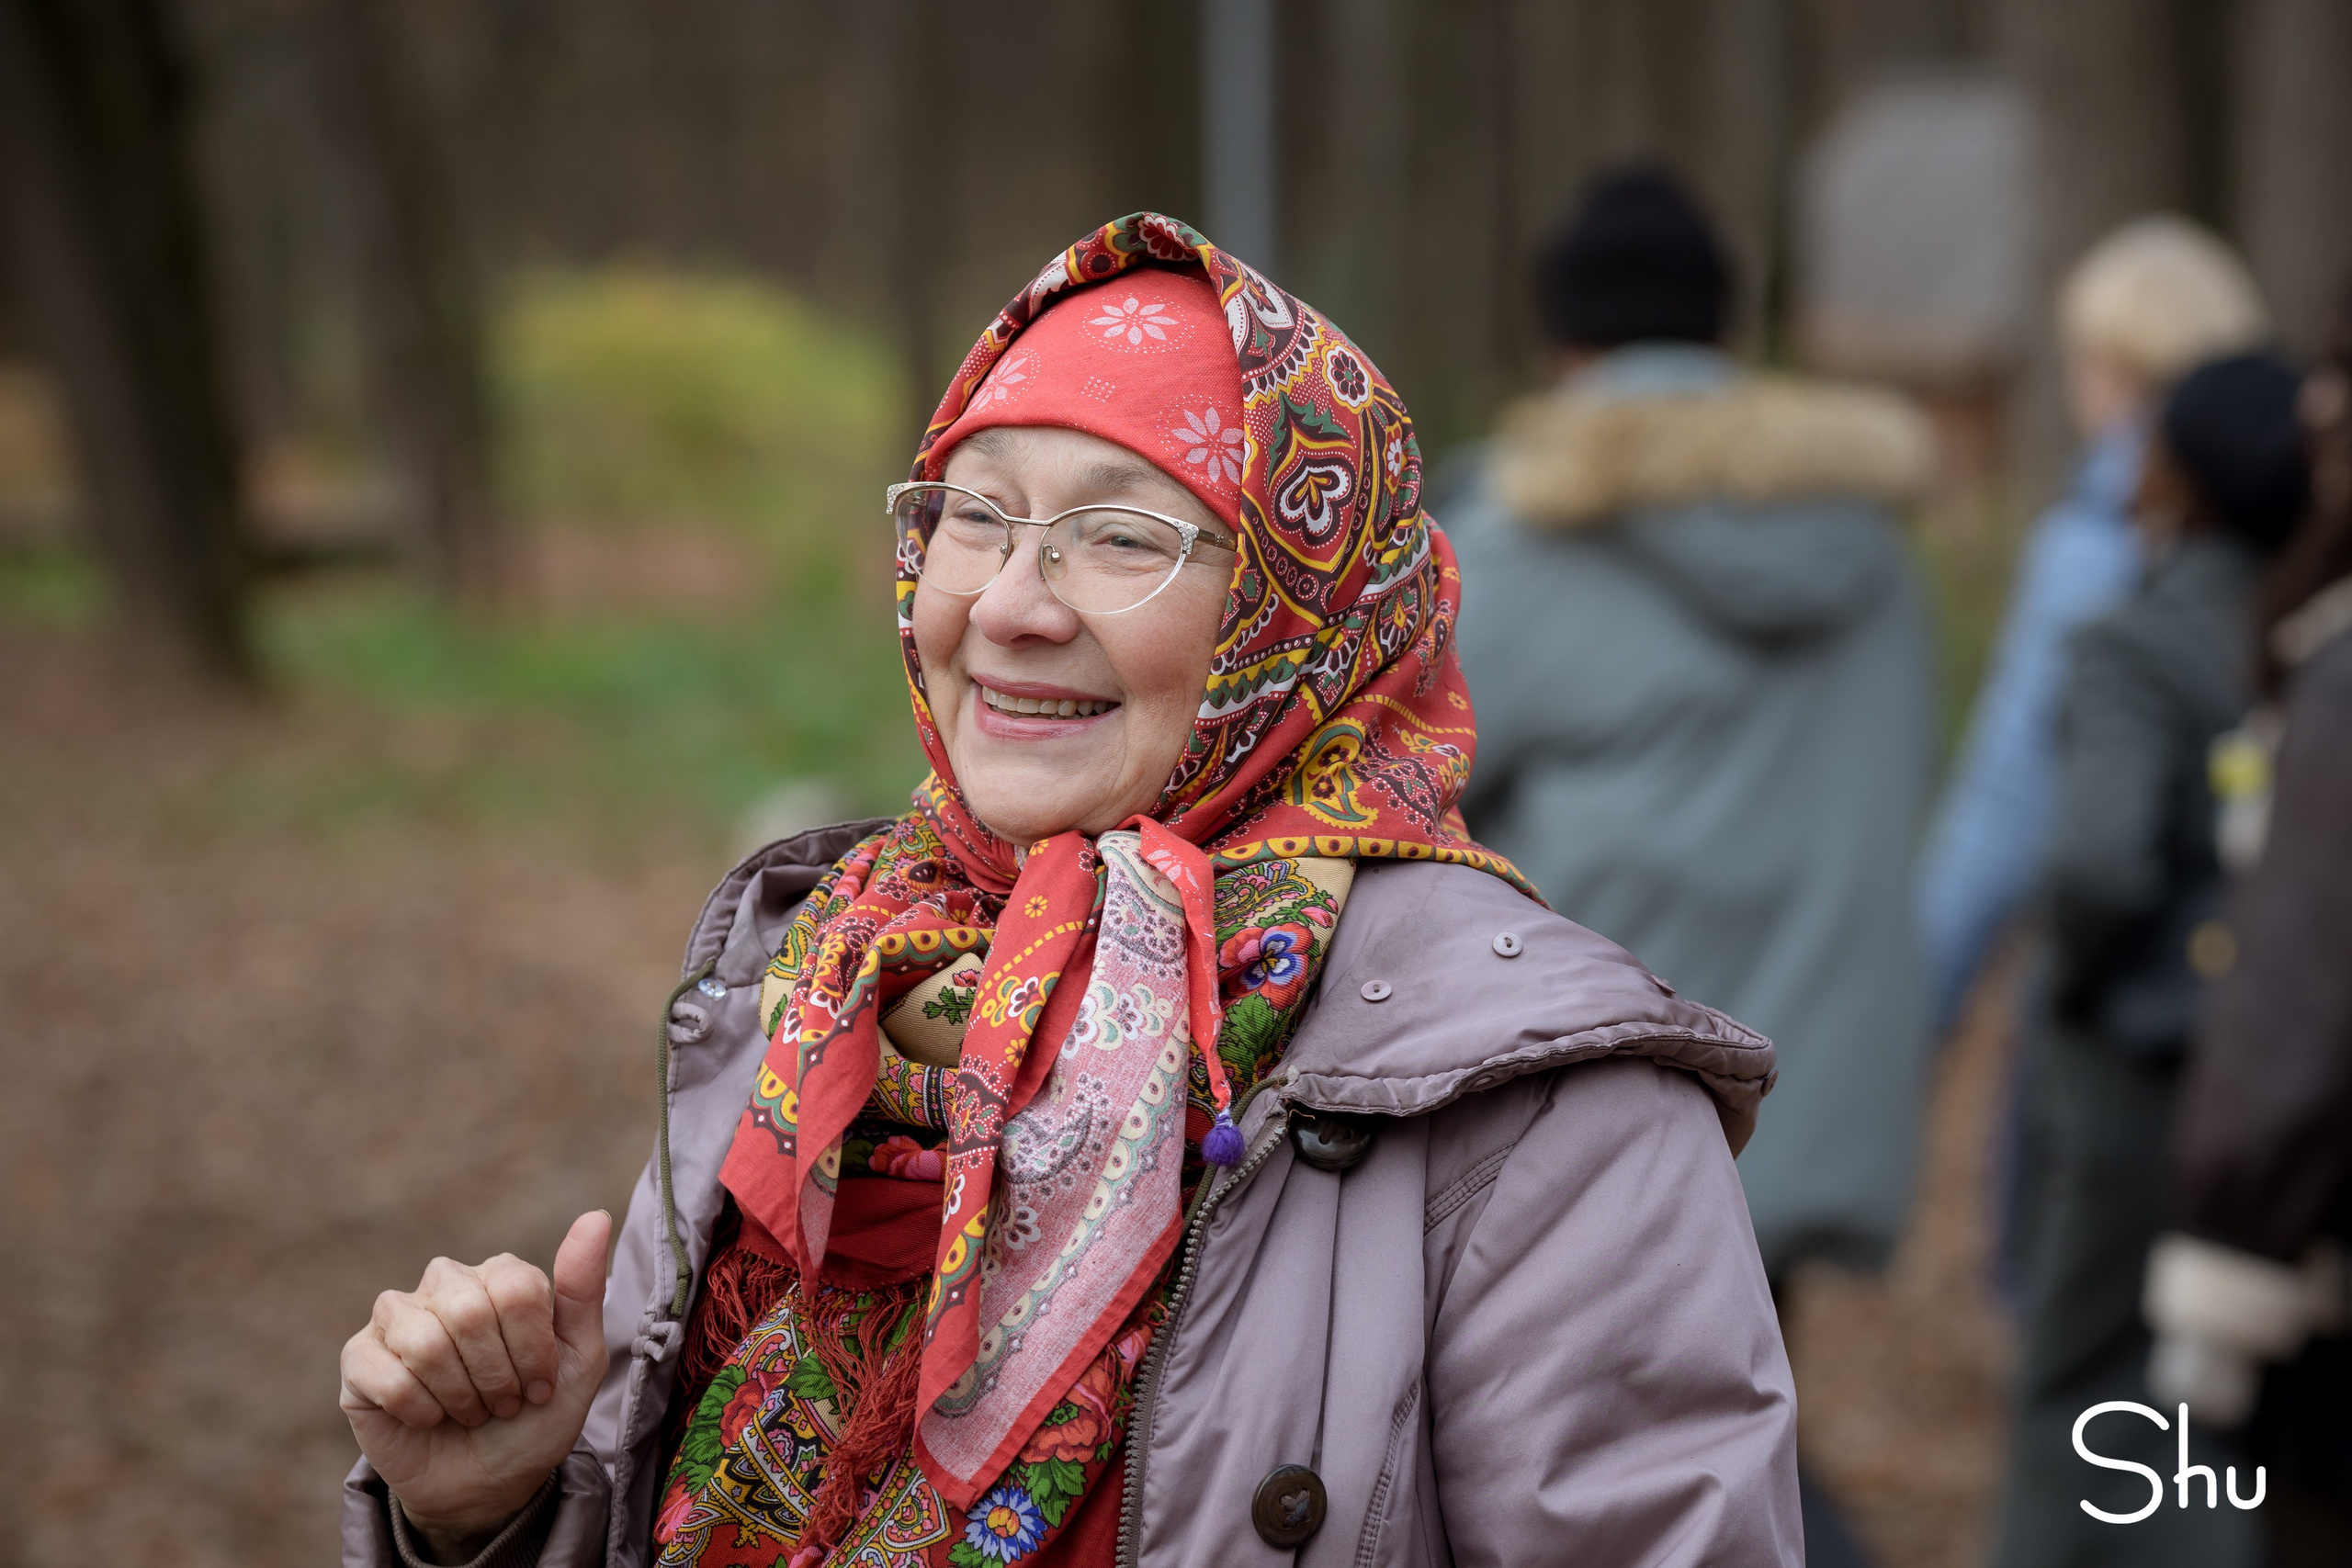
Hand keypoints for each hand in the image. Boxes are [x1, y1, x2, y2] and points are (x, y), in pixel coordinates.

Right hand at [341, 1210, 611, 1560]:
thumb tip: (595, 1218)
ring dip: (460, 1395)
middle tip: (503, 1403)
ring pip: (425, 1342)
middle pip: (469, 1311)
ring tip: (469, 1411)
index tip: (541, 1385)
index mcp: (499, 1274)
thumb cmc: (535, 1417)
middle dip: (496, 1375)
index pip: (517, 1289)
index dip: (533, 1350)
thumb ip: (583, 1289)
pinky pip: (387, 1377)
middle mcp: (444, 1283)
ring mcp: (396, 1317)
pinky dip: (420, 1411)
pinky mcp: (359, 1358)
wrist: (489, 1485)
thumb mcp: (579, 1360)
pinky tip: (428, 1418)